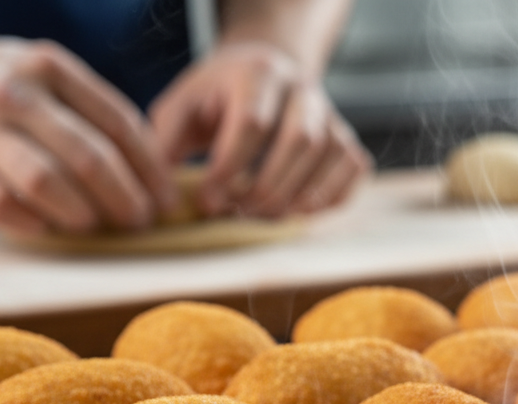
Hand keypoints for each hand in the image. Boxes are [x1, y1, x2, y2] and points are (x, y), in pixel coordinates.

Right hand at [0, 34, 173, 235]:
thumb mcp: (37, 74)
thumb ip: (84, 109)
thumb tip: (147, 168)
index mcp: (47, 67)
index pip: (118, 122)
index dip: (150, 168)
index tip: (166, 198)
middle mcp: (13, 93)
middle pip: (90, 157)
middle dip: (126, 198)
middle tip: (139, 222)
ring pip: (47, 182)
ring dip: (82, 213)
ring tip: (95, 226)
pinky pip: (3, 206)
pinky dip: (35, 224)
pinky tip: (48, 228)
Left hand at [150, 43, 370, 217]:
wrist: (264, 74)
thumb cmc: (217, 98)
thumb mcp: (182, 107)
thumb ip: (167, 144)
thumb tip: (164, 196)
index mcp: (257, 73)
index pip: (252, 123)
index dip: (231, 168)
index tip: (208, 201)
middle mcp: (302, 88)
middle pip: (300, 140)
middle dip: (268, 187)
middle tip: (239, 214)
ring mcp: (331, 114)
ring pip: (329, 156)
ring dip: (297, 197)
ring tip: (264, 217)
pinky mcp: (347, 139)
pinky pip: (353, 170)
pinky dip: (330, 198)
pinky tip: (299, 211)